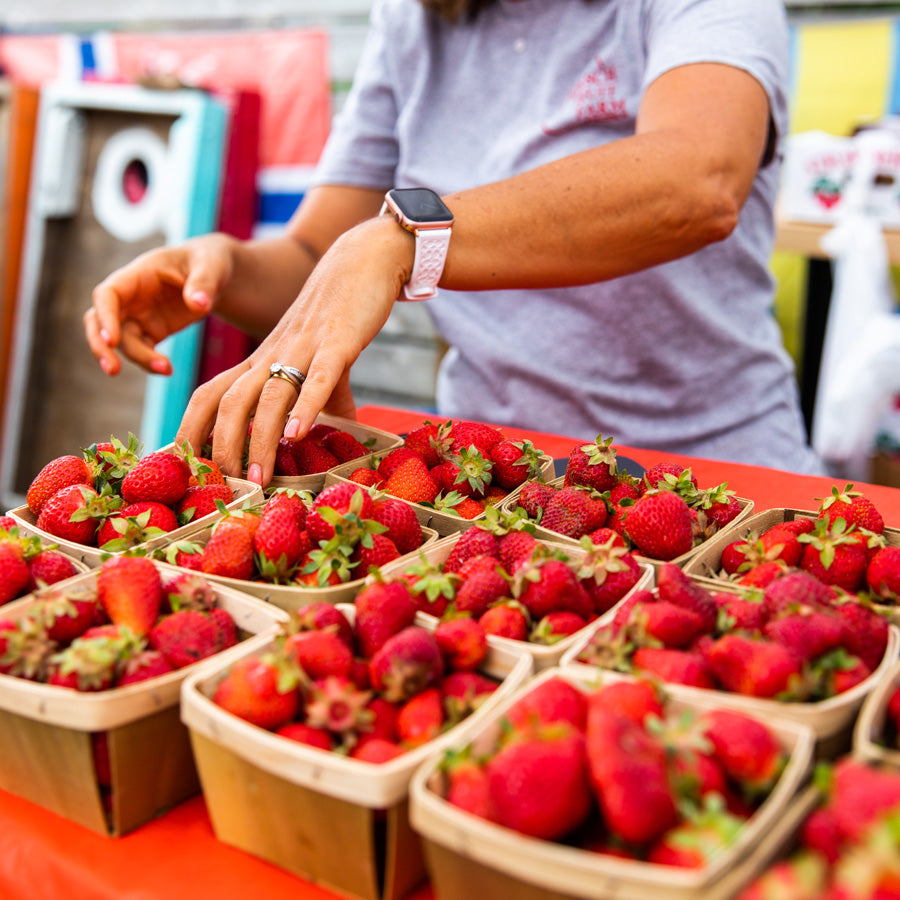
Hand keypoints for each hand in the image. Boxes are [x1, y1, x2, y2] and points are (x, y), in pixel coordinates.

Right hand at [84, 233, 235, 375]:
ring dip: (137, 358)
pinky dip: (150, 363)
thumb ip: (204, 283)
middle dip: (101, 346)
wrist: (214, 274)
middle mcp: (131, 296)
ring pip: (123, 342)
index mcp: (138, 274)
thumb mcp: (212, 266)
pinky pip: (142, 351)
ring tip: (166, 369)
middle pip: (99, 322)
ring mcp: (139, 316)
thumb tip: (198, 305)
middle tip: (113, 370)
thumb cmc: (208, 261)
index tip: (112, 340)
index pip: (107, 295)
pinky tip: (166, 370)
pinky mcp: (151, 332)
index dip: (105, 316)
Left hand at [175, 215, 413, 483]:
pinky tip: (296, 437)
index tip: (186, 472)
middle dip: (220, 448)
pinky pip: (318, 377)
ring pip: (268, 396)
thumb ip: (323, 399)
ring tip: (259, 478)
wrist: (363, 259)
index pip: (208, 396)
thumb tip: (339, 435)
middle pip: (227, 402)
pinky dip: (305, 408)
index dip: (190, 432)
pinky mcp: (338, 340)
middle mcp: (270, 354)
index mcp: (259, 360)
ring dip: (258, 440)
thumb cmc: (338, 313)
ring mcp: (302, 347)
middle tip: (226, 488)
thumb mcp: (319, 361)